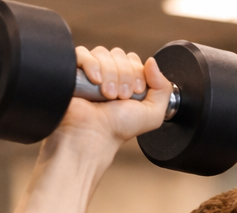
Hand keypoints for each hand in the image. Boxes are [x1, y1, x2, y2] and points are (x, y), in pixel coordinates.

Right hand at [53, 46, 173, 151]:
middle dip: (125, 75)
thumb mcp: (152, 113)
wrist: (93, 135)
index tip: (135, 92)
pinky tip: (95, 82)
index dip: (137, 73)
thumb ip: (163, 88)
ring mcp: (90, 71)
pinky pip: (82, 53)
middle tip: (121, 96)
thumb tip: (152, 61)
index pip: (133, 59)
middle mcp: (108, 74)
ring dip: (110, 74)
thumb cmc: (119, 128)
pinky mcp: (72, 70)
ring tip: (108, 95)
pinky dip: (92, 64)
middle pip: (119, 54)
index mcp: (126, 80)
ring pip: (103, 52)